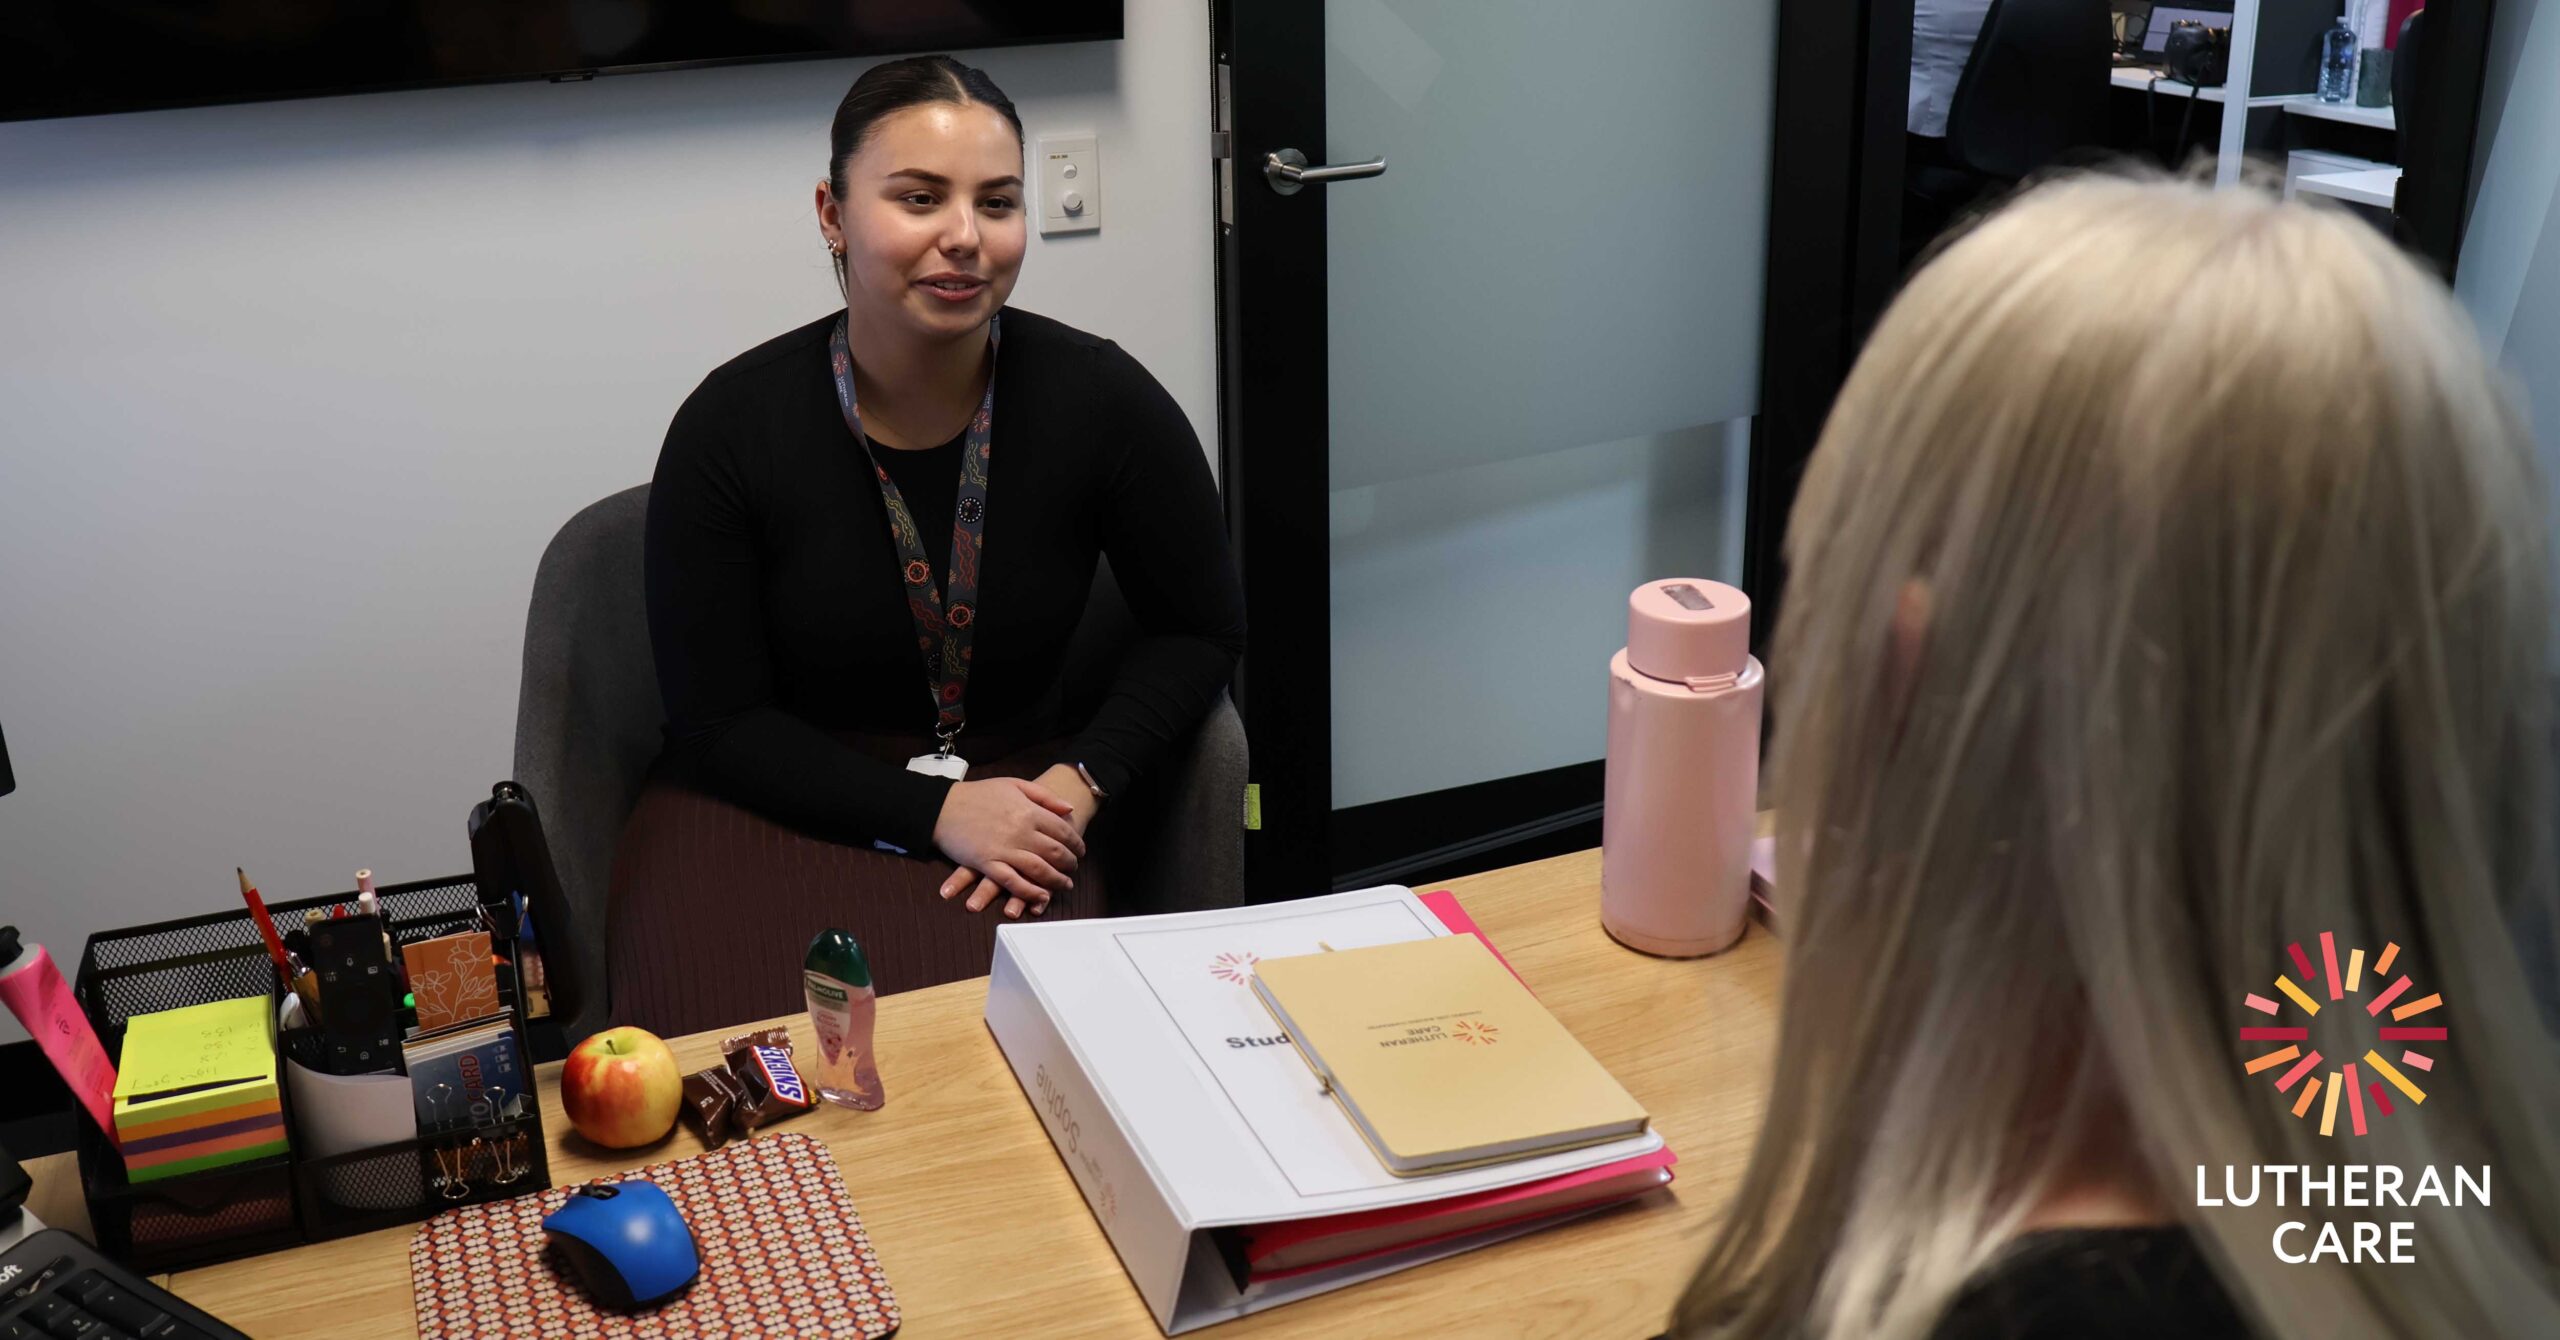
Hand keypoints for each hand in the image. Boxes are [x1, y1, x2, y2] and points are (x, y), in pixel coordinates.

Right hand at [932, 777, 1085, 913]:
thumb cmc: (978, 794)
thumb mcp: (1014, 784)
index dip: (1076, 842)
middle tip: (1075, 868)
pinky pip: (1013, 882)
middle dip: (1070, 863)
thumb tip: (1069, 809)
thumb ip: (1044, 796)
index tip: (1081, 850)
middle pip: (1055, 852)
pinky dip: (1030, 891)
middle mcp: (1020, 831)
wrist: (942, 807)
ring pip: (1039, 870)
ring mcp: (1004, 849)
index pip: (1062, 830)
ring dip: (1056, 880)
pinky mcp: (987, 864)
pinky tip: (1041, 896)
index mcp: (1028, 811)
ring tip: (1065, 885)